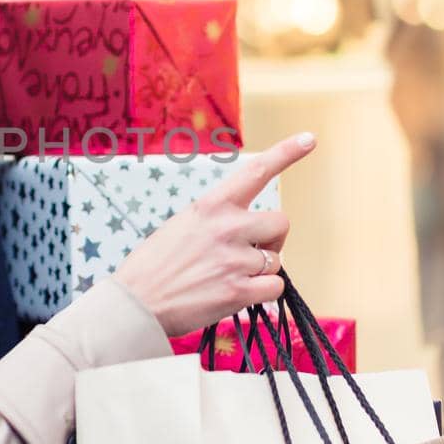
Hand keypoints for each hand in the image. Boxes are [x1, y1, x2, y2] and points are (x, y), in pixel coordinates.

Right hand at [114, 133, 315, 333]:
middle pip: (281, 223)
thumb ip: (216, 221)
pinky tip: (238, 294)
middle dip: (273, 239)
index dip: (286, 153)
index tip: (309, 139)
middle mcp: (227, 228)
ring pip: (276, 261)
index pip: (255, 172)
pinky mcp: (238, 292)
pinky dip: (262, 294)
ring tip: (229, 277)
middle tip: (254, 252)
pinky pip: (274, 288)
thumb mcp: (181, 226)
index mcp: (210, 206)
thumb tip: (247, 233)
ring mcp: (234, 260)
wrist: (134, 304)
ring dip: (261, 271)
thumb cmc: (154, 267)